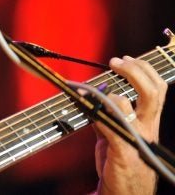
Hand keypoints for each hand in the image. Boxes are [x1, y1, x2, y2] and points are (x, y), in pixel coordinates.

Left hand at [93, 56, 167, 194]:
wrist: (125, 194)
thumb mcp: (115, 135)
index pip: (157, 89)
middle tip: (115, 62)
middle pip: (153, 92)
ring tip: (93, 91)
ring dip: (107, 93)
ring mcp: (136, 139)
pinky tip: (83, 102)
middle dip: (134, 71)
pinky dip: (94, 110)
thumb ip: (108, 115)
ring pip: (128, 104)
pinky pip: (109, 124)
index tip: (124, 59)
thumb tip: (93, 93)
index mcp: (149, 122)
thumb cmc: (120, 163)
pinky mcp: (122, 150)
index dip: (143, 70)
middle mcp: (147, 128)